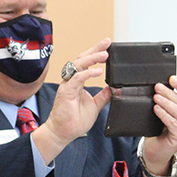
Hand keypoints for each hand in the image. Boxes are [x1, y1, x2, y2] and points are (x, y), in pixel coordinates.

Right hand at [33, 39, 111, 164]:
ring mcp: (68, 86)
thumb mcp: (95, 106)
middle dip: (95, 49)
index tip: (108, 47)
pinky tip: (98, 72)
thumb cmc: (74, 121)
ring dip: (92, 58)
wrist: (62, 133)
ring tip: (105, 55)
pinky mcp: (66, 92)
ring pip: (78, 65)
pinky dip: (88, 73)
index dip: (96, 53)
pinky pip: (76, 78)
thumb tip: (114, 88)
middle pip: (82, 59)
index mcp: (77, 83)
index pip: (86, 63)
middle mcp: (71, 81)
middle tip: (107, 43)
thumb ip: (103, 96)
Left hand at [142, 76, 176, 176]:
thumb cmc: (158, 132)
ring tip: (156, 97)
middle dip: (169, 93)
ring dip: (166, 102)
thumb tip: (156, 88)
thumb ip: (164, 103)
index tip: (171, 78)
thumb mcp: (162, 114)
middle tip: (157, 87)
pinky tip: (156, 109)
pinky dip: (164, 114)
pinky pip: (173, 123)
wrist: (155, 152)